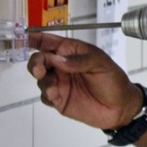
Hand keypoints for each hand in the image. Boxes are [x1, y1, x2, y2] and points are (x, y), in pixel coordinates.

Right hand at [27, 33, 141, 129]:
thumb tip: (57, 59)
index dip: (36, 38)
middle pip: (39, 60)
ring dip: (42, 80)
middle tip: (39, 70)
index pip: (49, 42)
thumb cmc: (113, 80)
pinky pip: (45, 95)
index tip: (26, 38)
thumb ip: (79, 60)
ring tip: (53, 87)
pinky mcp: (59, 100)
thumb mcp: (101, 63)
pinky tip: (54, 94)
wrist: (121, 108)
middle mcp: (62, 66)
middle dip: (36, 63)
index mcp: (72, 52)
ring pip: (40, 78)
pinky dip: (46, 94)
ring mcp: (60, 83)